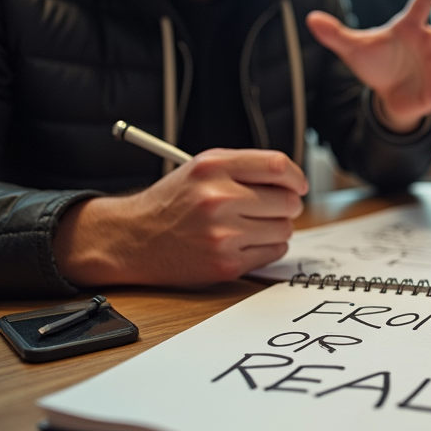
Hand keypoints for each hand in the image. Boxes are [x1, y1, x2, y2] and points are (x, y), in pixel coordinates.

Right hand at [53, 149, 307, 287]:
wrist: (132, 239)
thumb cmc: (173, 203)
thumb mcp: (201, 169)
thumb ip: (245, 168)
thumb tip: (293, 181)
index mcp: (212, 168)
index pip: (277, 166)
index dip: (295, 177)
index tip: (297, 186)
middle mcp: (217, 199)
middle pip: (287, 201)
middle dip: (286, 206)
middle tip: (272, 209)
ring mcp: (222, 235)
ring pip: (285, 229)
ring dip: (276, 228)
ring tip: (250, 226)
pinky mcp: (225, 264)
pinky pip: (274, 252)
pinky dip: (267, 248)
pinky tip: (244, 243)